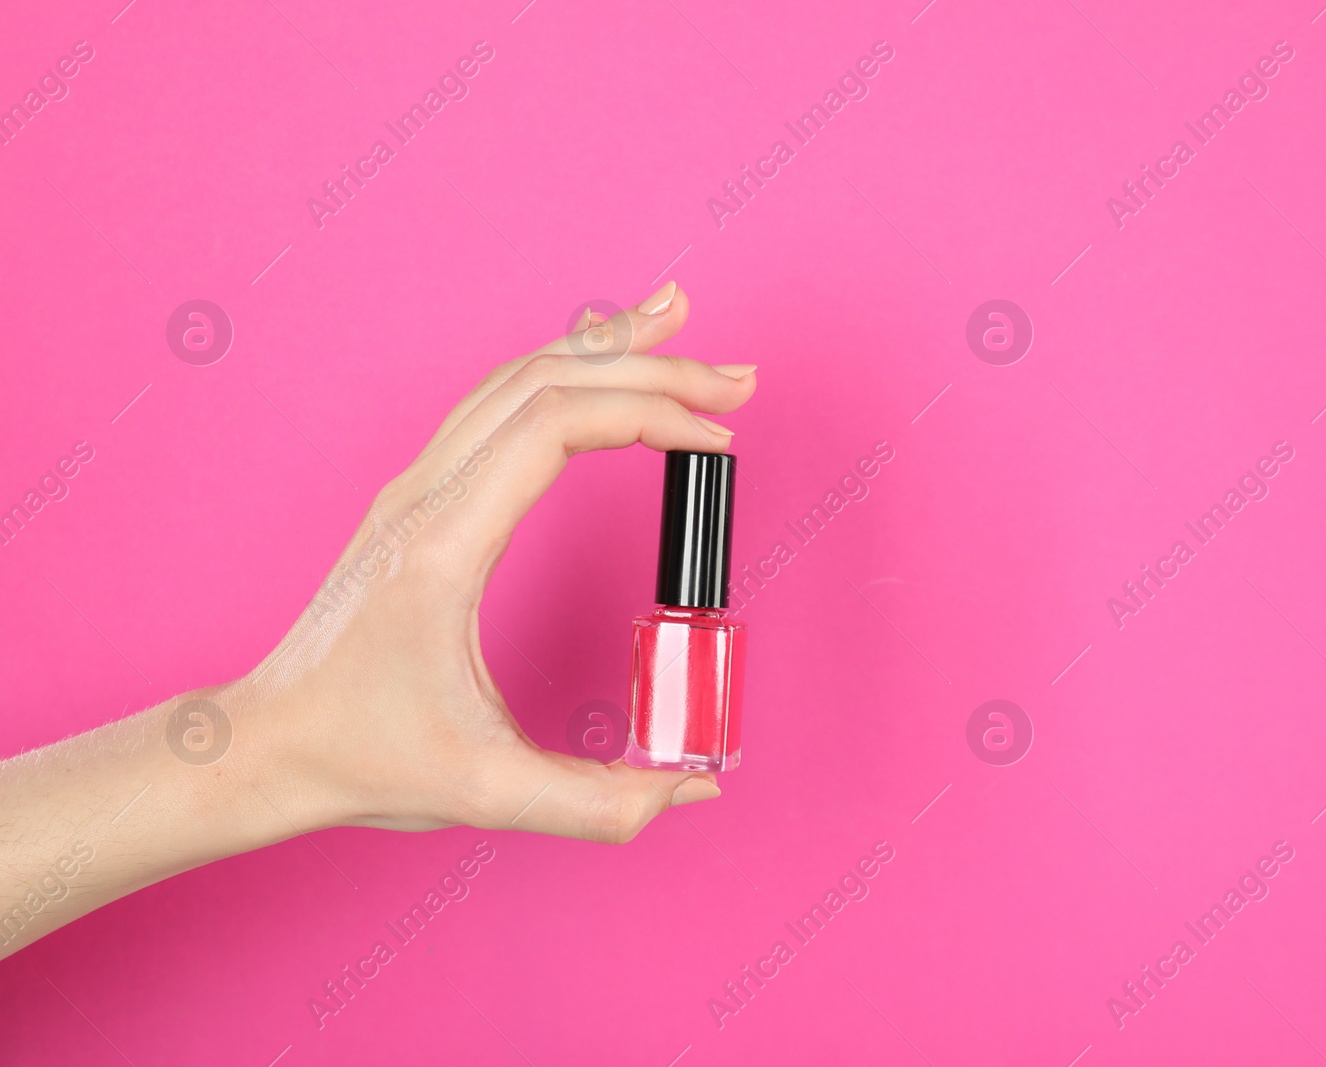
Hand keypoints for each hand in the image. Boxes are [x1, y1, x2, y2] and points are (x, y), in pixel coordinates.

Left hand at [226, 280, 756, 841]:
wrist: (267, 744)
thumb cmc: (361, 756)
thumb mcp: (487, 792)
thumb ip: (601, 804)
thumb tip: (694, 789)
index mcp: (444, 544)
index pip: (553, 427)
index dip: (648, 414)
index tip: (719, 441)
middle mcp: (425, 495)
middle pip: (545, 382)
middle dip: (650, 366)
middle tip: (737, 378)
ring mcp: (416, 487)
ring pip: (516, 376)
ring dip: (604, 349)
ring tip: (678, 322)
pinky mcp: (420, 497)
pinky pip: (497, 402)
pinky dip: (561, 371)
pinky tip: (599, 368)